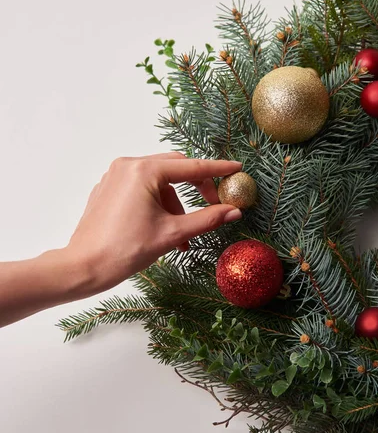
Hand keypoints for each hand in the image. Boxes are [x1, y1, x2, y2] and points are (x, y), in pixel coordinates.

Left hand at [65, 152, 242, 293]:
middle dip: (196, 188)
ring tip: (182, 236)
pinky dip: (157, 204)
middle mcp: (127, 165)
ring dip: (175, 204)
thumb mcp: (172, 234)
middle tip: (214, 206)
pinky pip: (141, 187)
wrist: (84, 267)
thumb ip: (206, 219)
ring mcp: (115, 176)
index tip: (236, 169)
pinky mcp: (108, 188)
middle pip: (175, 168)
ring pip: (158, 181)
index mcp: (143, 171)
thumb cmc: (125, 250)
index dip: (217, 170)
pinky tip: (162, 229)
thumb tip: (234, 211)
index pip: (191, 167)